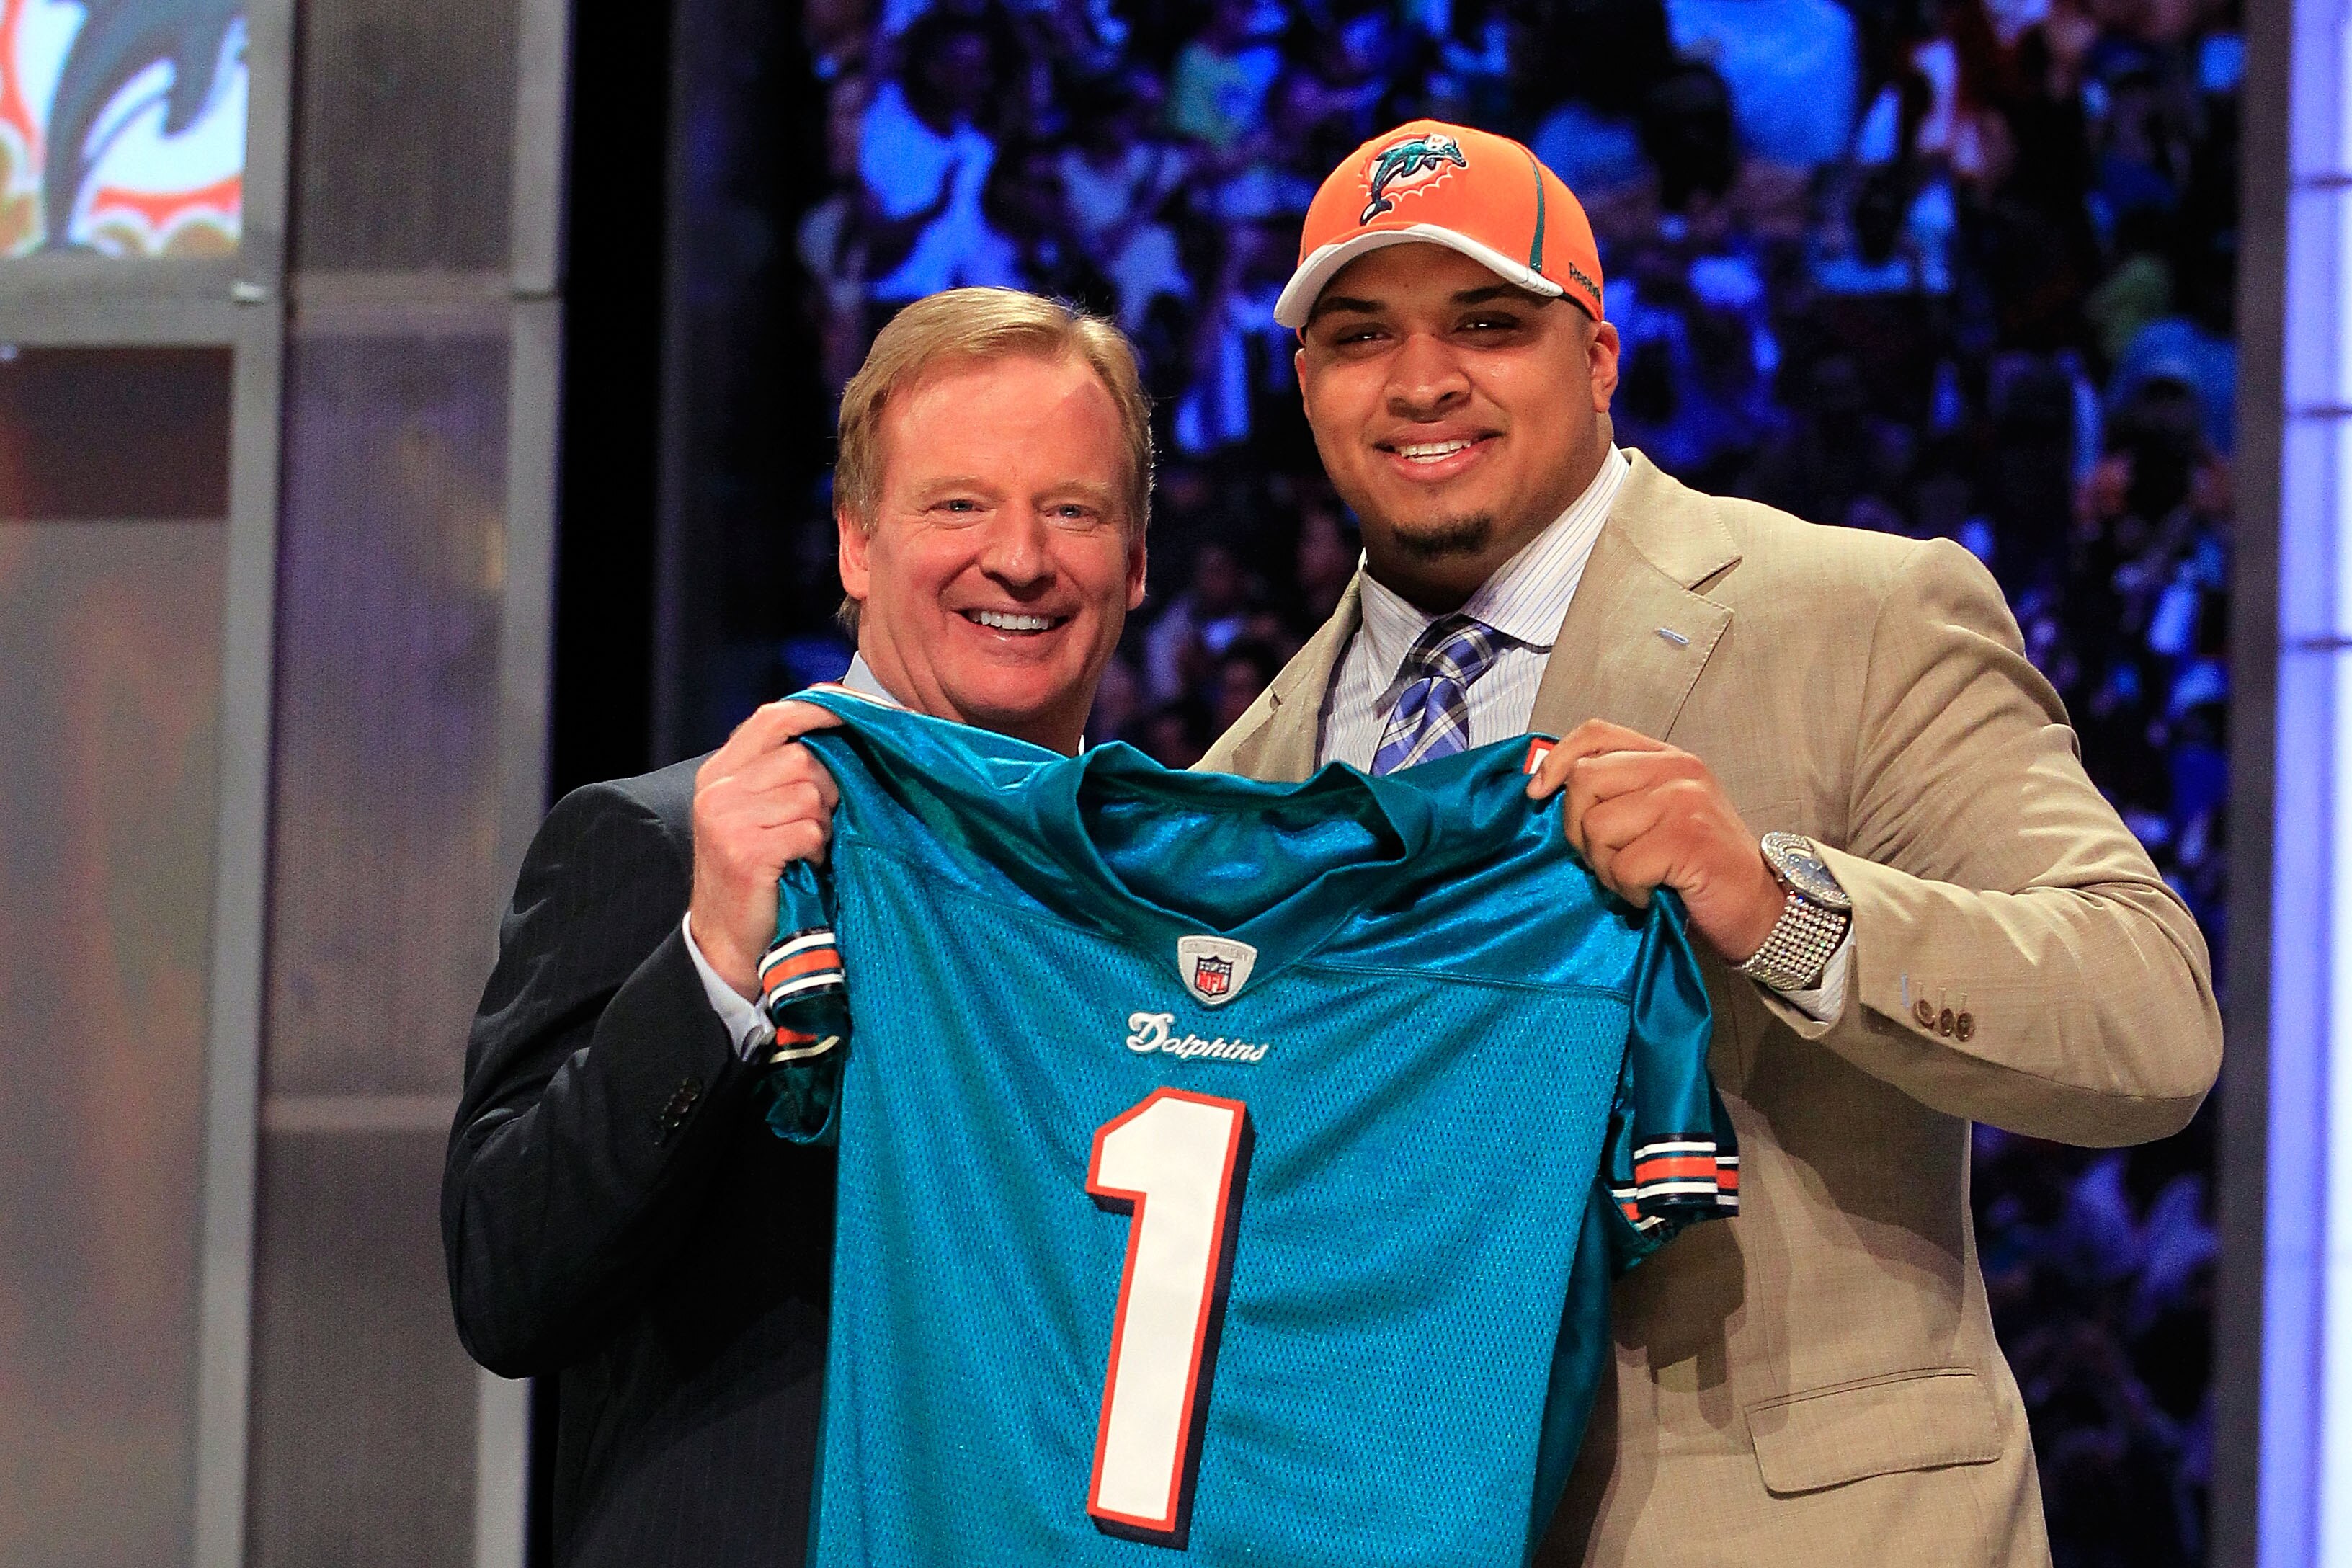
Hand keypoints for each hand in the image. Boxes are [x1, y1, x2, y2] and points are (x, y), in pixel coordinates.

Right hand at [688, 700, 844, 999]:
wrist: (728, 941)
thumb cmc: (758, 874)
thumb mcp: (758, 813)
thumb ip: (781, 772)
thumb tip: (839, 724)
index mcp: (720, 772)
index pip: (772, 718)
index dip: (817, 709)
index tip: (854, 708)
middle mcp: (718, 789)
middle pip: (803, 759)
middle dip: (826, 790)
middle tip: (817, 825)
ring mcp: (728, 819)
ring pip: (810, 794)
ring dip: (822, 824)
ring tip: (805, 849)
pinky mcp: (746, 850)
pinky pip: (809, 830)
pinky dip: (817, 850)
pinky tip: (803, 867)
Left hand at [1526, 719, 1785, 964]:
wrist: (1760, 910)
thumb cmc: (1701, 869)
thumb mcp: (1660, 816)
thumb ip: (1619, 793)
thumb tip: (1547, 788)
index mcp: (1667, 758)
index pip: (1596, 734)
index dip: (1556, 760)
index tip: (1538, 792)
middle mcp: (1677, 769)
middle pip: (1584, 781)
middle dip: (1578, 830)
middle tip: (1605, 859)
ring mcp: (1684, 801)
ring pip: (1597, 827)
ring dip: (1605, 867)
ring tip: (1636, 880)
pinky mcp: (1687, 839)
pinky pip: (1621, 866)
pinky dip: (1627, 891)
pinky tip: (1651, 894)